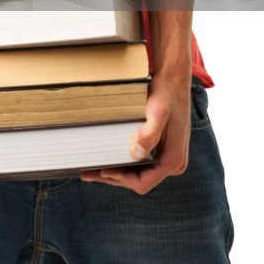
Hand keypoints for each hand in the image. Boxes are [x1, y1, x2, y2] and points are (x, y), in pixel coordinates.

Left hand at [81, 65, 191, 194]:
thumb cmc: (166, 94)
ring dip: (118, 173)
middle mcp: (173, 163)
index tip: (103, 170)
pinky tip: (110, 160)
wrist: (173, 81)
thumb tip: (136, 153)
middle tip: (89, 173)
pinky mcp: (162, 151)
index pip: (143, 183)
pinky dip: (125, 164)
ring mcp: (168, 158)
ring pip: (140, 174)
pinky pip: (142, 164)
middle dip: (114, 178)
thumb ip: (150, 133)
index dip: (121, 179)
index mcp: (174, 159)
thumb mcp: (158, 112)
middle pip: (140, 180)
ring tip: (93, 170)